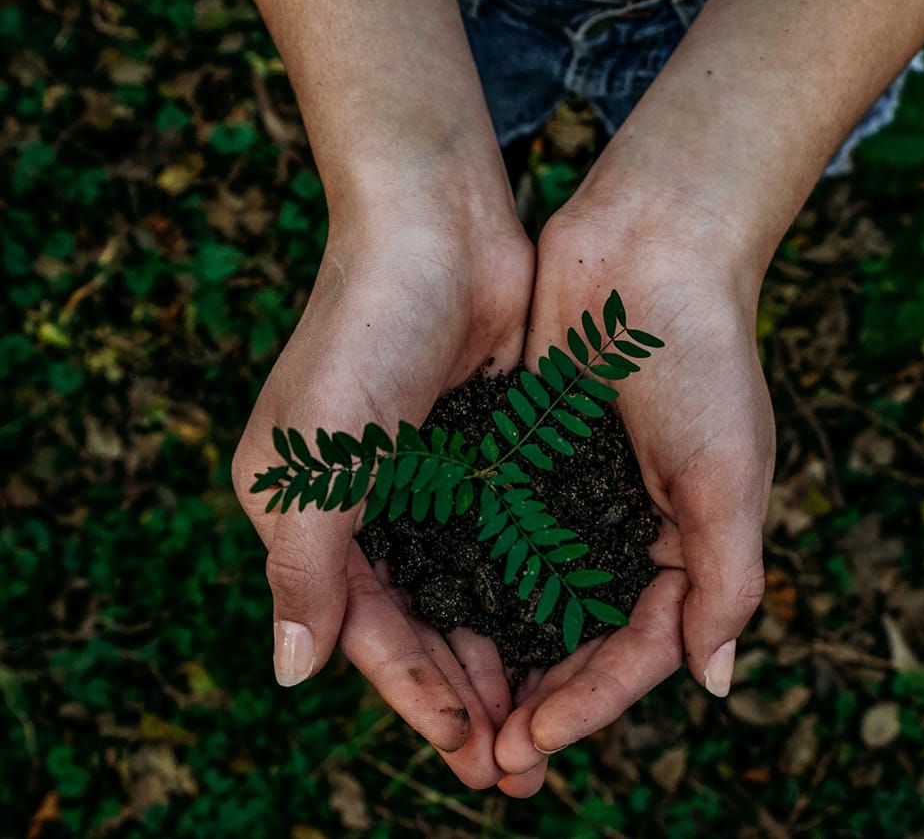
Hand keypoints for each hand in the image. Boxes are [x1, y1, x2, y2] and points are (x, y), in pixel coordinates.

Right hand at [232, 208, 533, 787]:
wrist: (436, 227)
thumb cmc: (364, 332)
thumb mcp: (315, 457)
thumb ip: (302, 568)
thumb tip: (291, 673)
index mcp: (309, 514)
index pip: (365, 630)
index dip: (415, 695)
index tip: (469, 751)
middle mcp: (366, 507)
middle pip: (419, 624)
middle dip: (465, 694)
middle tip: (517, 764)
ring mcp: (428, 483)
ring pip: (466, 593)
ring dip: (501, 655)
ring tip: (546, 719)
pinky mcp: (481, 456)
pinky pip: (504, 542)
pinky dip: (528, 591)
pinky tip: (563, 634)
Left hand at [493, 197, 773, 795]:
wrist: (648, 249)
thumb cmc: (704, 359)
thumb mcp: (730, 476)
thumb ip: (727, 581)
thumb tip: (715, 683)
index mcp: (684, 545)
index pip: (637, 649)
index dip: (590, 702)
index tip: (535, 741)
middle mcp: (624, 530)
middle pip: (577, 638)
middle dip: (537, 698)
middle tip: (488, 758)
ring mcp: (570, 495)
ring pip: (528, 597)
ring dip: (497, 655)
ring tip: (456, 712)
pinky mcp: (524, 457)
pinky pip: (494, 533)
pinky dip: (470, 579)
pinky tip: (433, 619)